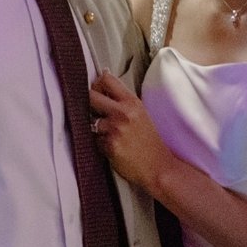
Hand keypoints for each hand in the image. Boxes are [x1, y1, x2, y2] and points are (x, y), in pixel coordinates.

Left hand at [90, 70, 173, 193]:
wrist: (158, 167)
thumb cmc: (149, 142)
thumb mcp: (141, 114)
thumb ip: (123, 102)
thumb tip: (102, 88)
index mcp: (132, 102)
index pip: (107, 80)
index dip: (97, 84)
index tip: (96, 91)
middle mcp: (123, 112)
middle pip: (91, 96)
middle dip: (88, 102)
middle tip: (94, 111)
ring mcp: (115, 128)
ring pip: (89, 121)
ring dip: (95, 128)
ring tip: (110, 135)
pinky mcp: (109, 144)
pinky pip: (93, 139)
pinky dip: (99, 143)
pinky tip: (112, 147)